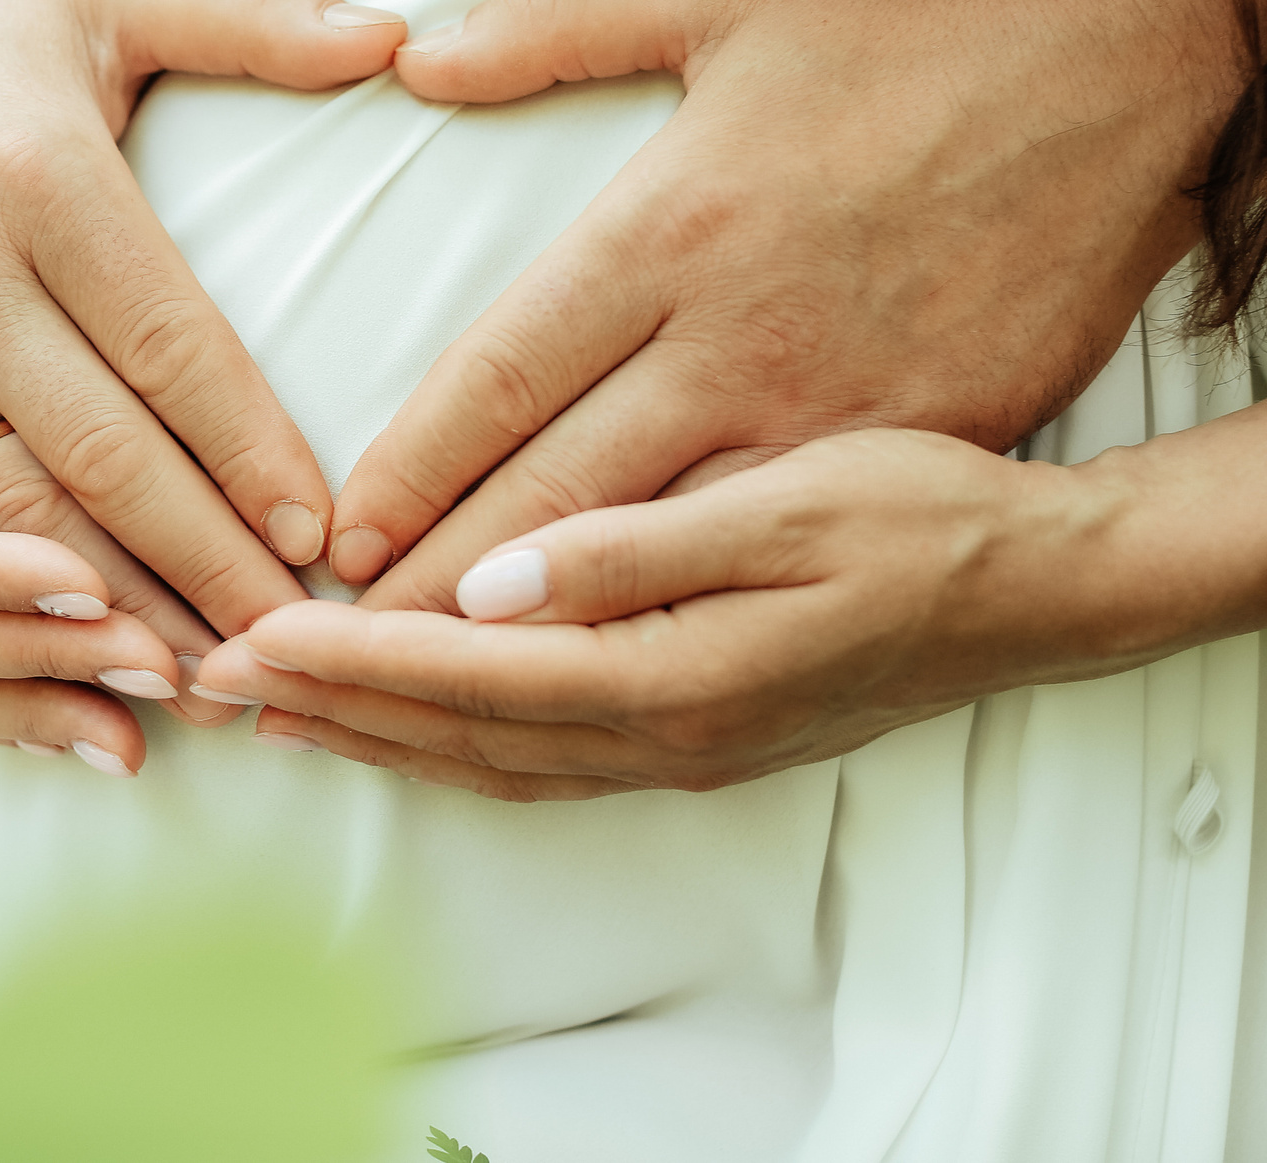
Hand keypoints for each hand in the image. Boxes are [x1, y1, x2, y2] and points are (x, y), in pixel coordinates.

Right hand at [0, 0, 406, 637]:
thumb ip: (250, 8)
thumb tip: (397, 33)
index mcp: (42, 181)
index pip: (173, 347)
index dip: (251, 452)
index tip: (323, 538)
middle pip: (101, 457)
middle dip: (203, 568)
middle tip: (288, 651)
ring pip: (10, 515)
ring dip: (107, 612)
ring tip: (199, 682)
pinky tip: (65, 654)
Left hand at [199, 430, 1152, 798]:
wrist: (1045, 588)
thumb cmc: (929, 521)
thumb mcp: (791, 506)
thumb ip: (635, 551)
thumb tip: (494, 587)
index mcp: (672, 672)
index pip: (465, 674)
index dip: (348, 661)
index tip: (249, 638)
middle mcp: (664, 732)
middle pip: (458, 735)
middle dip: (333, 713)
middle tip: (220, 685)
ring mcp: (683, 748)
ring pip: (493, 759)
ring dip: (384, 739)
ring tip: (286, 711)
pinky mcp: (699, 737)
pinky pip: (541, 760)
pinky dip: (455, 744)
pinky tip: (417, 721)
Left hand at [327, 0, 1246, 604]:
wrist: (1136, 79)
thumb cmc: (919, 23)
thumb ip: (555, 19)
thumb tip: (418, 59)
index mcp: (669, 233)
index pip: (500, 378)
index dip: (410, 468)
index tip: (340, 539)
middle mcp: (736, 341)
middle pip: (554, 494)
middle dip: (440, 586)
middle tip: (351, 651)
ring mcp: (833, 407)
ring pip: (657, 547)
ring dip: (542, 626)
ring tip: (447, 682)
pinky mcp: (917, 438)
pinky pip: (780, 544)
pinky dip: (690, 610)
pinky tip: (625, 657)